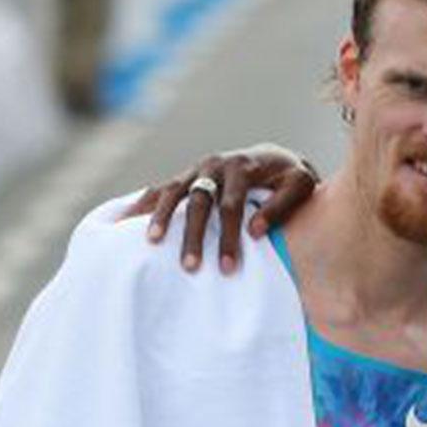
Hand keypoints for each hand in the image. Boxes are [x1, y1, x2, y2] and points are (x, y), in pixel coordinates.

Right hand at [126, 144, 319, 272]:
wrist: (278, 159)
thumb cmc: (292, 178)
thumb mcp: (300, 186)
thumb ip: (281, 206)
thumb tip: (255, 232)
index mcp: (242, 167)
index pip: (231, 206)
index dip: (229, 237)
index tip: (228, 267)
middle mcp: (214, 164)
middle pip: (198, 202)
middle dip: (193, 236)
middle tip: (190, 267)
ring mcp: (197, 168)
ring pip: (173, 192)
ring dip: (161, 218)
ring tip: (151, 244)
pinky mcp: (187, 176)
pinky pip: (161, 189)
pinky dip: (143, 204)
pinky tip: (126, 223)